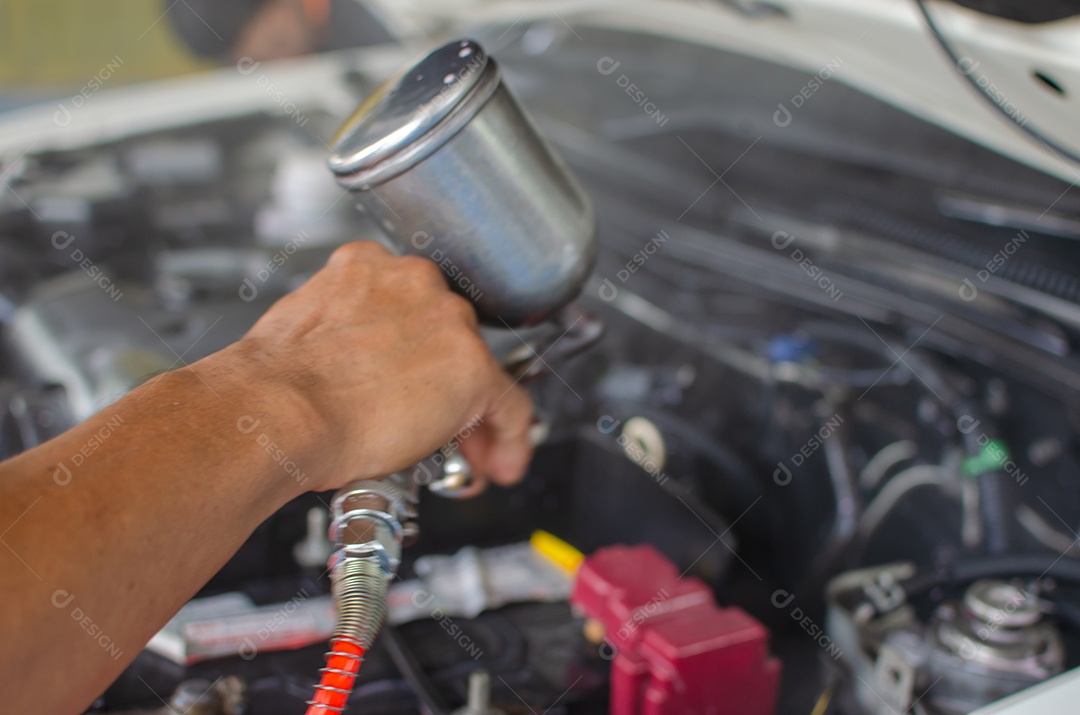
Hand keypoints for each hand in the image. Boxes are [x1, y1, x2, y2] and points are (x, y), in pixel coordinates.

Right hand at [228, 241, 534, 492]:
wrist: (278, 412)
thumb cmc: (273, 389)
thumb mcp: (301, 338)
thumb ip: (340, 341)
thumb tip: (350, 375)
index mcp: (365, 268)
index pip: (412, 310)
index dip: (420, 358)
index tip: (418, 388)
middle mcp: (413, 282)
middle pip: (451, 337)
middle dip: (447, 388)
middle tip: (438, 430)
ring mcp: (446, 320)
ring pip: (480, 370)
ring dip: (473, 416)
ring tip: (462, 456)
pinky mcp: (471, 366)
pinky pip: (509, 405)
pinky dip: (509, 439)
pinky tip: (499, 462)